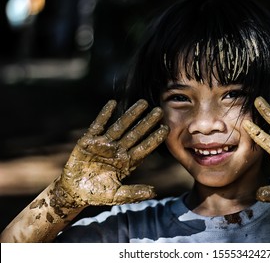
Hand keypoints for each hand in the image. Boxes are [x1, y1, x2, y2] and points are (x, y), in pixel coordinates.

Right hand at [52, 99, 168, 207]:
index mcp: (127, 162)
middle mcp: (118, 150)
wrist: (74, 191)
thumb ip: (134, 193)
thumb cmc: (97, 194)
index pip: (144, 148)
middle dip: (147, 122)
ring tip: (143, 103)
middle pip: (136, 133)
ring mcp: (104, 144)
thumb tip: (154, 193)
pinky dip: (104, 114)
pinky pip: (98, 124)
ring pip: (120, 126)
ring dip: (131, 114)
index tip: (166, 128)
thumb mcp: (116, 195)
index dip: (154, 138)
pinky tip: (113, 103)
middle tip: (160, 110)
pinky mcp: (89, 140)